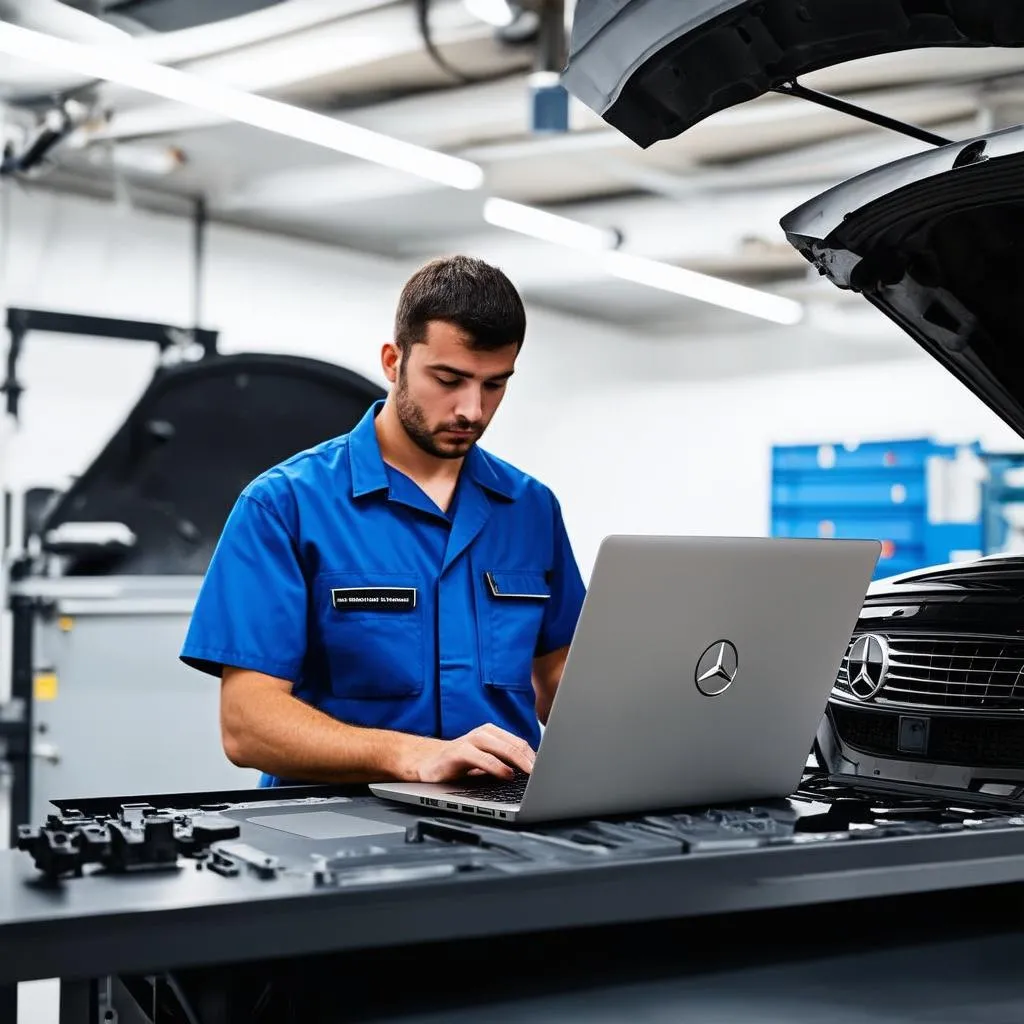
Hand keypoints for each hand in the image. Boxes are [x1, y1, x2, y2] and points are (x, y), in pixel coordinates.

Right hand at [410, 724, 535, 782]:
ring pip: (501, 747)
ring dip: (519, 760)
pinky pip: (482, 758)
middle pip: (514, 744)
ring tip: (531, 773)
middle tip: (546, 772)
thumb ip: (504, 764)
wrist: (426, 764)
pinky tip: (507, 775)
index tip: (550, 770)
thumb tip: (532, 776)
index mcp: (492, 734)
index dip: (536, 757)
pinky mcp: (457, 752)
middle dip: (532, 759)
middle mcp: (482, 734)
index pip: (520, 743)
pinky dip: (497, 766)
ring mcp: (470, 741)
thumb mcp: (484, 763)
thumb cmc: (459, 764)